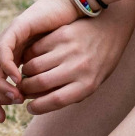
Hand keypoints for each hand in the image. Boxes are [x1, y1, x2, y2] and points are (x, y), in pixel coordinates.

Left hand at [0, 0, 79, 119]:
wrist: (83, 14)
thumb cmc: (76, 44)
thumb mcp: (57, 72)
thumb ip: (44, 86)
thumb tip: (36, 106)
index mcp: (16, 61)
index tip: (1, 119)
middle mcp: (8, 49)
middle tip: (3, 113)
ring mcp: (10, 37)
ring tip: (15, 96)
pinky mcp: (15, 27)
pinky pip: (2, 50)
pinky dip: (6, 66)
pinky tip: (17, 78)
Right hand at [12, 6, 134, 113]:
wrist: (111, 27)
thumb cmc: (100, 61)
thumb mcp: (92, 82)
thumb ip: (70, 94)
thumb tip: (38, 103)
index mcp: (88, 84)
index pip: (57, 100)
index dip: (38, 107)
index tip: (30, 108)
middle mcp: (79, 67)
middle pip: (42, 83)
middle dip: (26, 89)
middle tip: (22, 89)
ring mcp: (69, 49)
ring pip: (34, 65)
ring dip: (25, 72)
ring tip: (26, 74)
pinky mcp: (62, 33)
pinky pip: (37, 48)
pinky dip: (29, 55)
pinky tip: (31, 58)